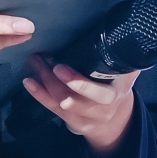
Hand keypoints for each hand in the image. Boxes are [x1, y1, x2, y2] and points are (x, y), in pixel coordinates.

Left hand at [23, 55, 138, 153]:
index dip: (81, 84)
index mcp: (115, 96)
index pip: (100, 94)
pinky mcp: (71, 122)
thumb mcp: (127, 73)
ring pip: (60, 103)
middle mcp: (100, 110)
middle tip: (41, 60)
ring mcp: (85, 118)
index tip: (61, 68)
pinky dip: (39, 94)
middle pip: (73, 100)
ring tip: (35, 63)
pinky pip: (52, 109)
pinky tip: (29, 82)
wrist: (115, 117)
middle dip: (54, 81)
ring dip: (44, 83)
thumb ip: (125, 58)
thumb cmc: (117, 86)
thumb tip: (125, 35)